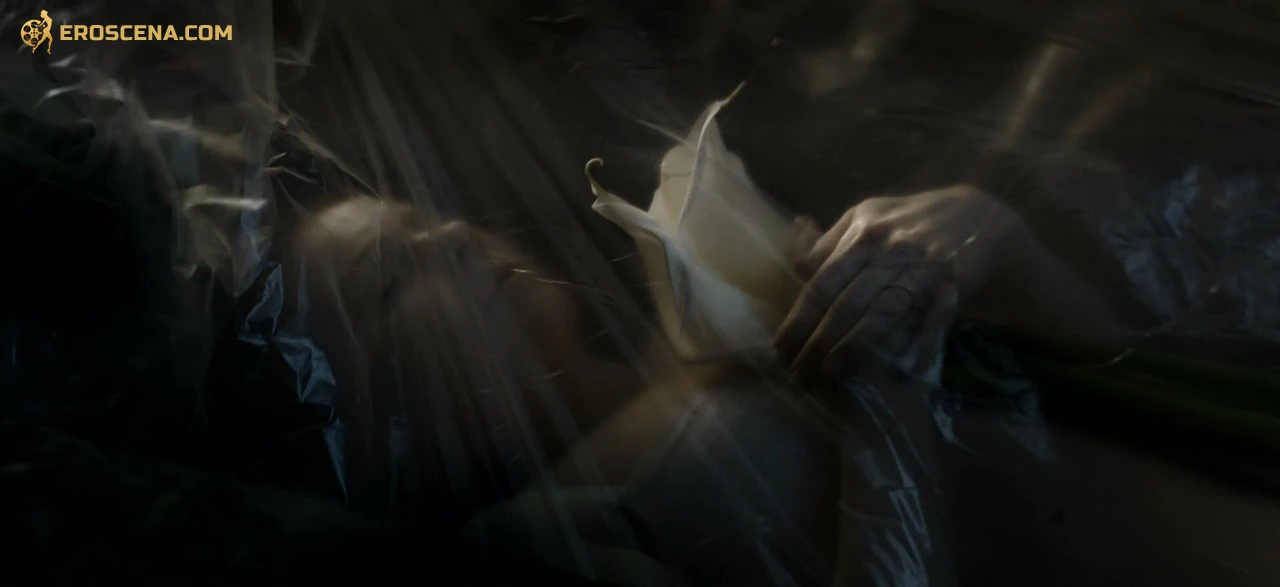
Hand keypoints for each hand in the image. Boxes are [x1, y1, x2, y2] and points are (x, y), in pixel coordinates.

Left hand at [777, 185, 1024, 384]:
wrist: (979, 215)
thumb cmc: (907, 223)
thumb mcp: (866, 218)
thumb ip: (828, 244)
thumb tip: (796, 268)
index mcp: (862, 233)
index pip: (822, 282)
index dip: (799, 319)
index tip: (780, 351)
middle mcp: (890, 250)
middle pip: (846, 302)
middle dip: (818, 343)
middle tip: (798, 376)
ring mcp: (923, 268)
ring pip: (883, 313)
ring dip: (854, 348)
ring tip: (830, 376)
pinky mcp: (955, 284)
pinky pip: (931, 321)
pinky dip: (915, 347)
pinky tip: (897, 373)